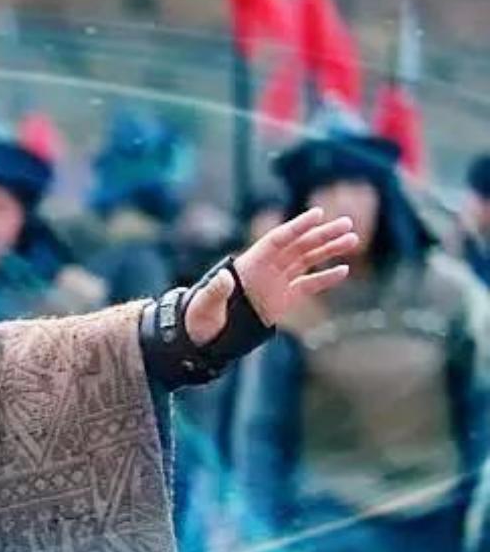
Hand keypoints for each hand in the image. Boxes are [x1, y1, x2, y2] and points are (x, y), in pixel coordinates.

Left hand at [186, 207, 358, 345]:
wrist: (202, 337)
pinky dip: (324, 278)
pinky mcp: (282, 300)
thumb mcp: (204, 306)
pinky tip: (343, 270)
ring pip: (306, 261)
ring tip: (353, 240)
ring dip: (329, 250)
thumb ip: (215, 291)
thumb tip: (224, 276)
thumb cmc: (198, 319)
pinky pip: (307, 285)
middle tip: (347, 223)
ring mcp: (274, 283)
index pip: (277, 240)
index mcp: (248, 266)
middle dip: (322, 234)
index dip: (297, 227)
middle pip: (297, 246)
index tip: (318, 214)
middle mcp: (264, 269)